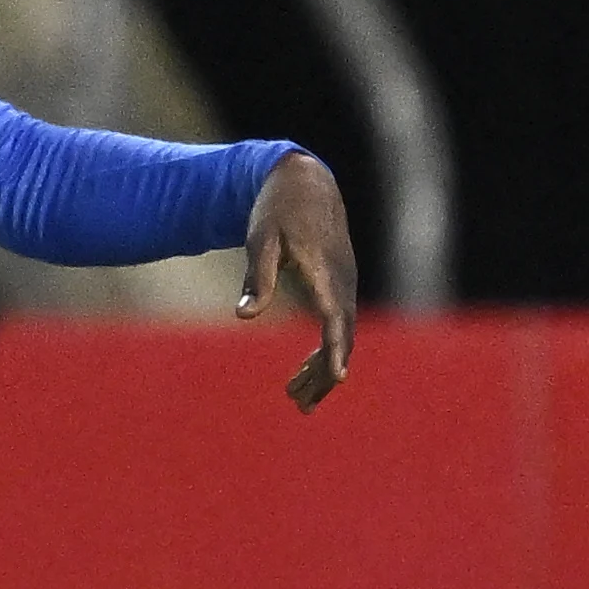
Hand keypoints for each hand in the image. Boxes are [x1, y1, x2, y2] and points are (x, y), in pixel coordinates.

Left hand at [240, 151, 356, 411]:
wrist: (306, 183)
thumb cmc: (278, 209)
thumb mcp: (260, 239)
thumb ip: (257, 279)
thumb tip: (244, 316)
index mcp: (324, 271)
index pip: (335, 318)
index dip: (337, 348)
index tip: (338, 376)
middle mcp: (342, 282)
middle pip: (341, 337)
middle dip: (323, 374)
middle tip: (298, 405)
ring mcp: (345, 286)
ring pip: (341, 336)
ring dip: (322, 369)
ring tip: (297, 399)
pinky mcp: (340, 288)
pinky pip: (338, 327)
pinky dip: (324, 351)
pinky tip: (304, 372)